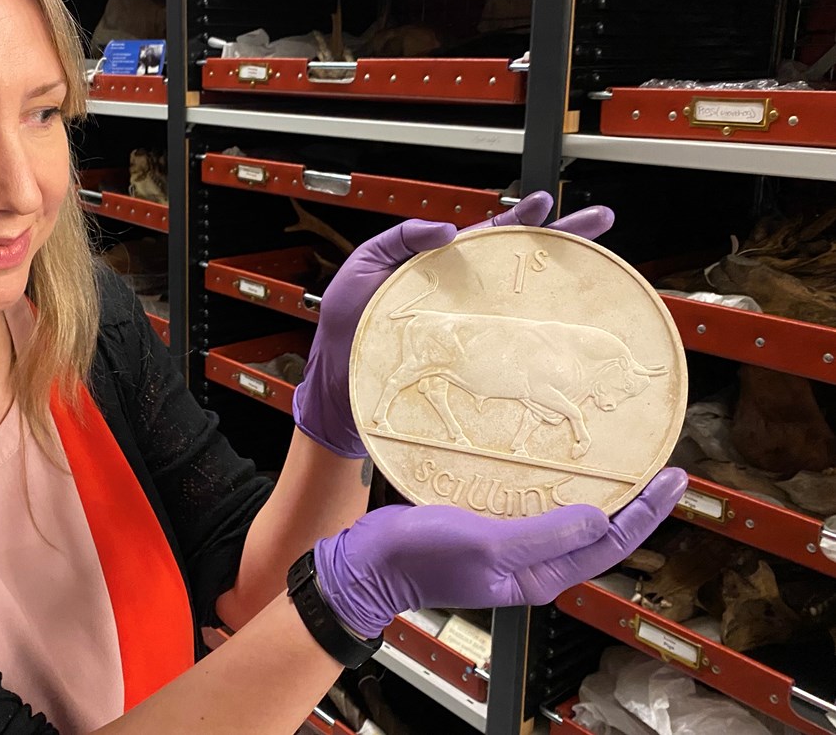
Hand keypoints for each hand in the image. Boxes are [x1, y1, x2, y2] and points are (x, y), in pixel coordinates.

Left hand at [291, 191, 614, 457]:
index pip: (487, 235)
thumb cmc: (347, 324)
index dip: (518, 218)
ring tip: (598, 259)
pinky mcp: (471, 359)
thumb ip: (400, 239)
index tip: (545, 202)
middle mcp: (464, 295)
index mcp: (440, 266)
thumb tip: (448, 228)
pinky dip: (542, 337)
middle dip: (561, 239)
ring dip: (563, 282)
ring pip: (525, 299)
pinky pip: (512, 344)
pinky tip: (567, 328)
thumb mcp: (365, 266)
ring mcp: (471, 326)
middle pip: (520, 262)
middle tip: (599, 219)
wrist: (338, 377)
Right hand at [313, 468, 687, 637]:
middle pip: (597, 533)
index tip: (671, 480)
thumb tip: (600, 518)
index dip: (646, 513)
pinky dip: (558, 486)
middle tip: (660, 468)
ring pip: (569, 518)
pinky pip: (537, 506)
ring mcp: (511, 545)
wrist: (370, 561)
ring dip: (598, 493)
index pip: (609, 545)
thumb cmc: (422, 559)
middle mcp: (532, 563)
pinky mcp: (490, 525)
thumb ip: (544, 535)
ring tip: (623, 465)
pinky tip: (560, 466)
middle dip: (632, 504)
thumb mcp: (488, 546)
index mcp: (539, 576)